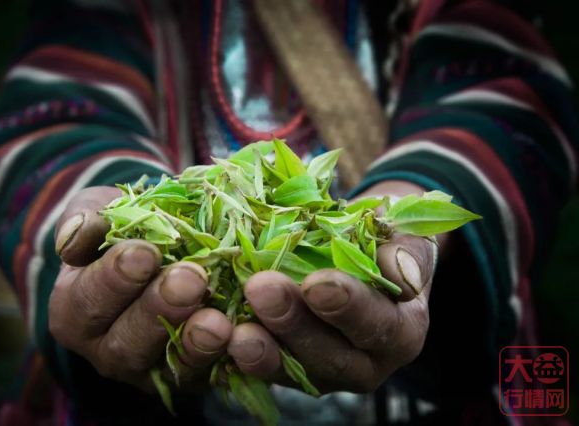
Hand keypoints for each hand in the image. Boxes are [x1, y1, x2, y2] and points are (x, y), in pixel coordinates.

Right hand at [49, 186, 232, 391]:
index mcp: (75, 311)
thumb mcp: (101, 212)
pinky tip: (245, 337)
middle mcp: (109, 350)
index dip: (115, 278)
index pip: (89, 301)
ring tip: (218, 320)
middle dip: (160, 309)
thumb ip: (86, 218)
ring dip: (196, 343)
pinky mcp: (193, 376)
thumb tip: (75, 235)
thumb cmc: (124, 229)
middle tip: (191, 278)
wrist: (164, 246)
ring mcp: (152, 369)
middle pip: (128, 342)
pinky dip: (229, 359)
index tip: (145, 252)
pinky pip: (212, 374)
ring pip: (171, 367)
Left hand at [227, 181, 440, 392]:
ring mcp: (325, 371)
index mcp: (401, 333)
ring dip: (262, 349)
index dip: (348, 306)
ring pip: (294, 369)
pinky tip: (219, 335)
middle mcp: (365, 363)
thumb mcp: (406, 241)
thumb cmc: (387, 244)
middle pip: (330, 355)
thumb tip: (401, 275)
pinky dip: (242, 354)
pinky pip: (267, 368)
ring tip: (235, 329)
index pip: (378, 325)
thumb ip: (407, 257)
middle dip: (293, 323)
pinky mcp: (292, 370)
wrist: (365, 256)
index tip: (317, 283)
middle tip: (261, 288)